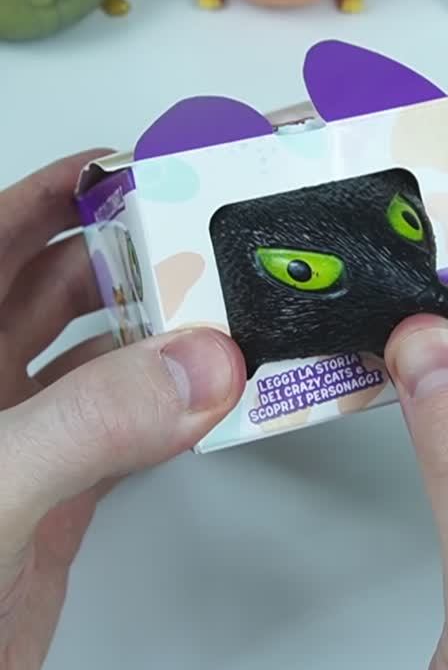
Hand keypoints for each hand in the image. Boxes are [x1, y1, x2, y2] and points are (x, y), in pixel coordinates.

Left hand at [0, 152, 245, 669]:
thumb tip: (195, 367)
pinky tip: (198, 393)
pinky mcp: (51, 500)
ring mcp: (14, 446)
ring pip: (86, 360)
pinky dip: (160, 407)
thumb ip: (90, 423)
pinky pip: (115, 429)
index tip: (110, 169)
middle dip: (110, 256)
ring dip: (144, 332)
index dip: (38, 198)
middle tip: (183, 236)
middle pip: (42, 291)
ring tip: (206, 306)